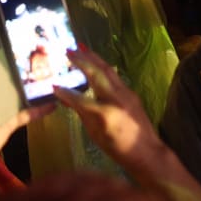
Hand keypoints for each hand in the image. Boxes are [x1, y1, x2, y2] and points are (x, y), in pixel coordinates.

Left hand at [0, 46, 54, 187]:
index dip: (2, 54)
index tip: (18, 42)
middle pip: (9, 78)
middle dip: (22, 69)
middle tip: (42, 56)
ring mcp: (4, 106)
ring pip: (21, 94)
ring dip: (33, 88)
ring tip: (51, 76)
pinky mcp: (13, 120)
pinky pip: (29, 113)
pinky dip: (41, 109)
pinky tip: (54, 104)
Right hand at [54, 47, 165, 174]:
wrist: (148, 152)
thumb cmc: (118, 148)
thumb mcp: (95, 134)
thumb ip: (81, 112)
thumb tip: (65, 98)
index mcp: (105, 113)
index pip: (79, 99)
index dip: (65, 92)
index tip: (53, 85)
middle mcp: (116, 99)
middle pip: (97, 73)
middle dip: (81, 60)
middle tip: (68, 49)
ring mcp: (126, 93)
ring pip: (107, 70)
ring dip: (93, 57)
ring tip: (81, 47)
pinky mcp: (131, 93)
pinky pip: (114, 76)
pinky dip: (102, 67)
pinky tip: (96, 63)